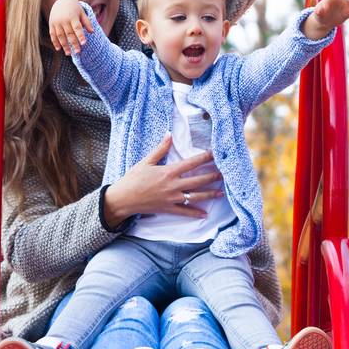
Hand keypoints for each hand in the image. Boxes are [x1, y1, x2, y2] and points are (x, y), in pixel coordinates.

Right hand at [48, 0, 93, 54]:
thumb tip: (92, 32)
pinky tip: (58, 49)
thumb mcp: (82, 13)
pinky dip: (55, 42)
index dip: (80, 36)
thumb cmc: (74, 8)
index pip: (77, 28)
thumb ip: (87, 22)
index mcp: (72, 17)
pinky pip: (52, 35)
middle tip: (78, 52)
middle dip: (73, 43)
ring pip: (60, 36)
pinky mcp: (51, 24)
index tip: (84, 44)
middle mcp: (64, 20)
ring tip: (69, 54)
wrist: (61, 1)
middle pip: (69, 34)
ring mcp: (56, 22)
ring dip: (64, 45)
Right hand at [103, 134, 224, 226]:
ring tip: (221, 193)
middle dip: (212, 177)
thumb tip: (169, 135)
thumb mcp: (146, 161)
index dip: (205, 158)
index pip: (191, 163)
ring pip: (195, 196)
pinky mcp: (168, 208)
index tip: (215, 154)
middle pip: (198, 180)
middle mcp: (173, 185)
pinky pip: (185, 212)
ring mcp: (172, 198)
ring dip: (209, 194)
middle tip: (225, 174)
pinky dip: (195, 213)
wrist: (123, 199)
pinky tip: (205, 214)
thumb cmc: (133, 179)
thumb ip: (160, 149)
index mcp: (168, 172)